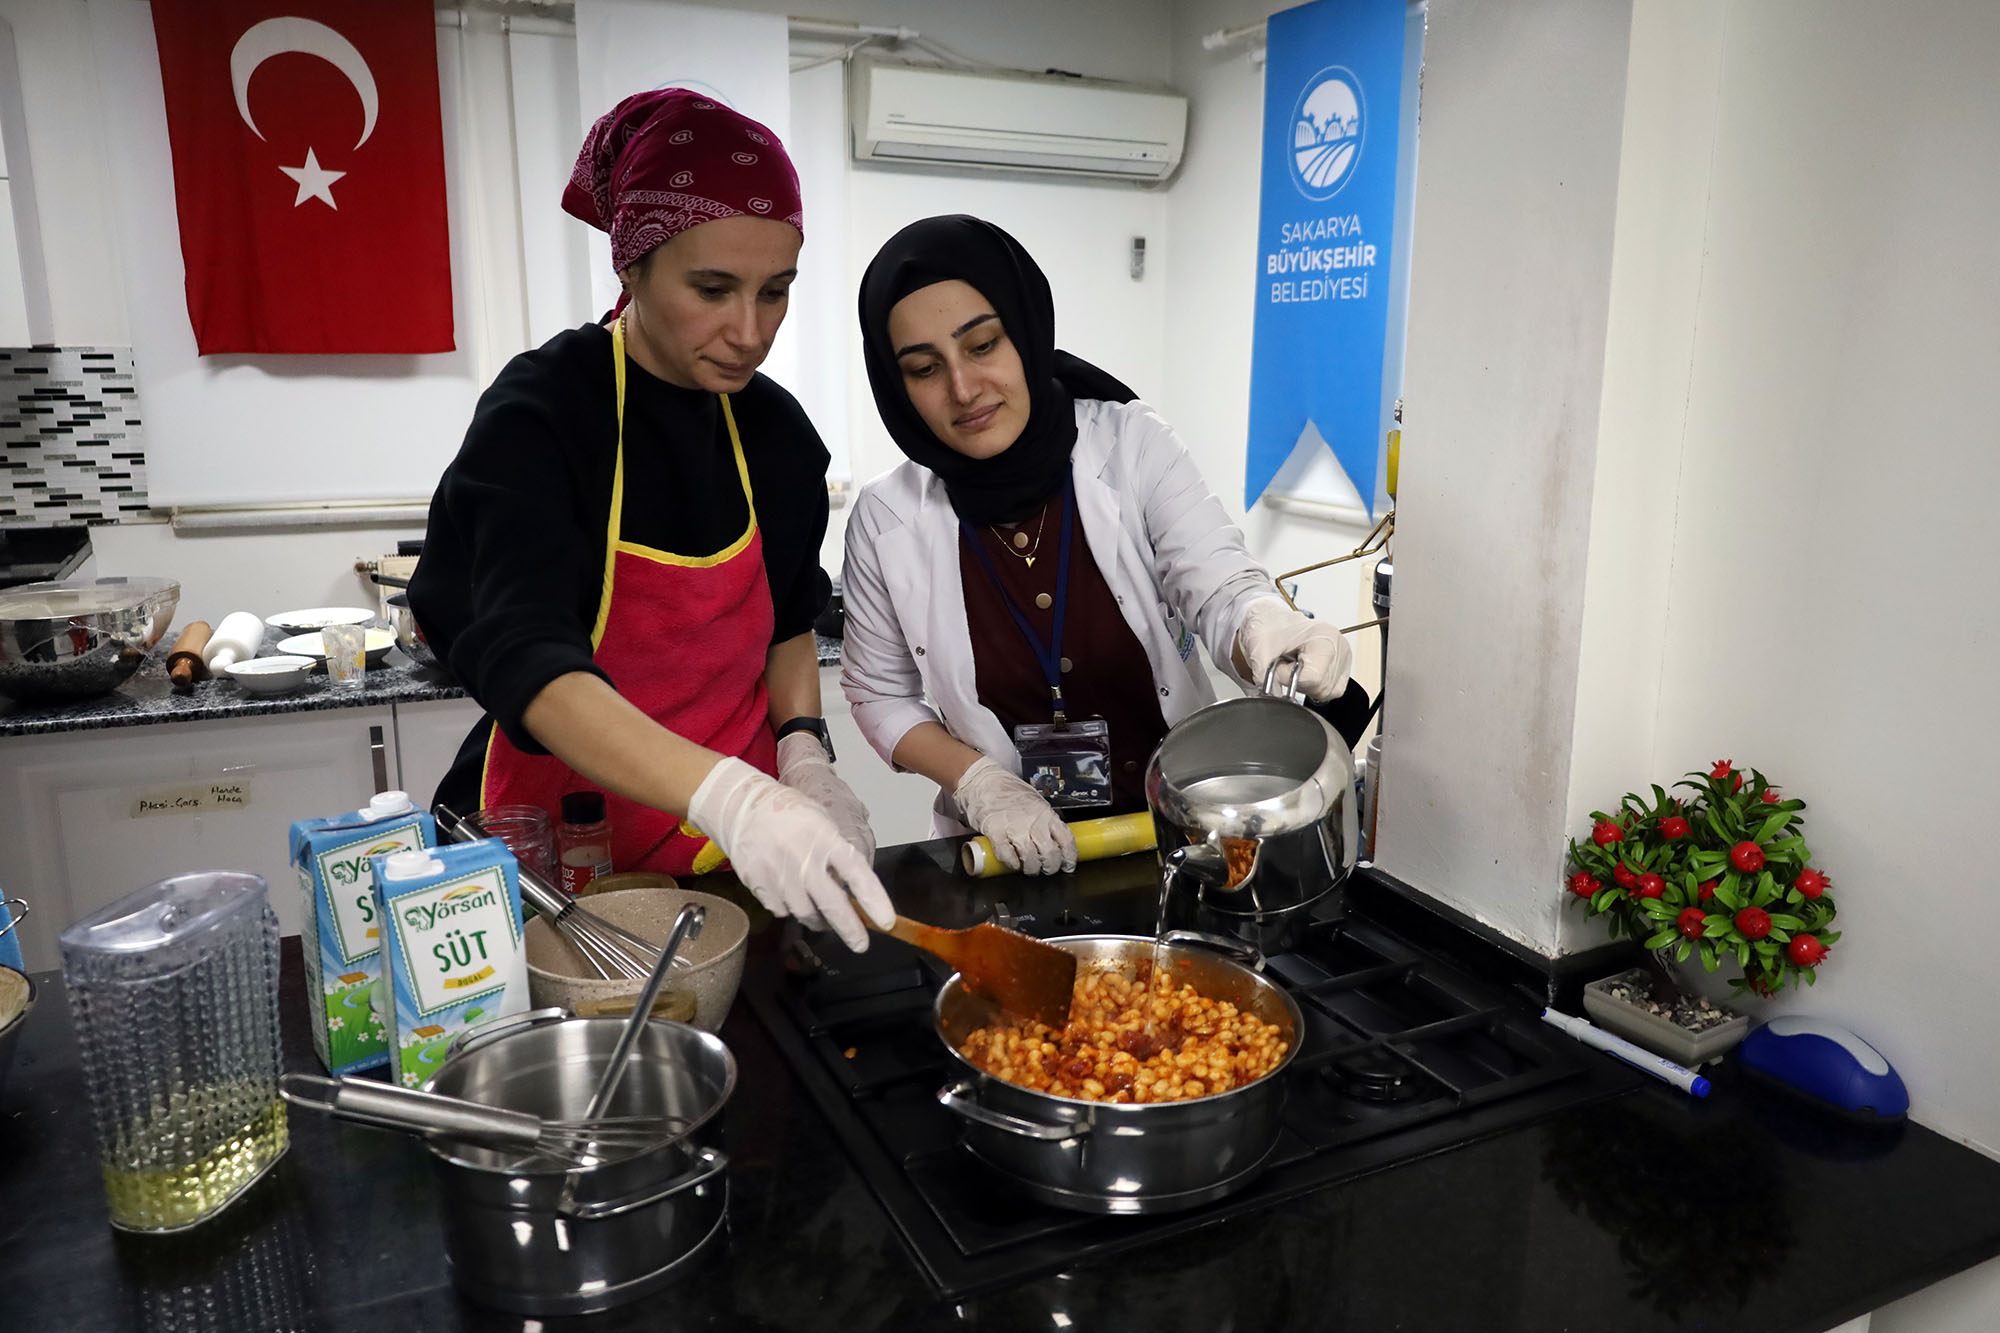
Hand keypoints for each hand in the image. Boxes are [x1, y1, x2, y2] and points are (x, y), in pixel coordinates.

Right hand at [687, 757, 894, 950]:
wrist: (742, 809)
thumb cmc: (789, 813)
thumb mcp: (822, 823)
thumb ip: (837, 853)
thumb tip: (853, 887)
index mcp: (825, 840)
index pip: (857, 874)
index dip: (874, 900)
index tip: (886, 921)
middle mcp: (803, 861)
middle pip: (832, 905)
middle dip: (850, 929)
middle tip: (861, 944)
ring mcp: (779, 877)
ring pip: (806, 914)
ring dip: (819, 918)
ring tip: (821, 910)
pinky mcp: (760, 888)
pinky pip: (783, 911)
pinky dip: (791, 908)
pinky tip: (791, 892)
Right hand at [954, 757, 1076, 875]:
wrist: (983, 781)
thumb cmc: (1008, 790)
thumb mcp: (1035, 801)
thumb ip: (1045, 819)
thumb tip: (1055, 838)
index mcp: (1046, 813)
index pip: (1066, 840)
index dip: (1069, 857)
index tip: (1067, 865)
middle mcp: (1033, 820)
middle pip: (1050, 853)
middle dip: (1050, 867)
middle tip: (1046, 869)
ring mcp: (1014, 826)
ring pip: (1030, 858)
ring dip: (1031, 868)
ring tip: (1028, 868)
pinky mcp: (995, 831)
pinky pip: (1006, 855)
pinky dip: (1011, 863)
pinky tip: (1012, 863)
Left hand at [1235, 597, 1352, 701]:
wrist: (1270, 618)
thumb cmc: (1268, 625)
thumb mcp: (1259, 649)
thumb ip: (1264, 676)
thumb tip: (1272, 697)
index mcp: (1324, 637)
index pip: (1313, 678)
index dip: (1289, 678)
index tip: (1278, 666)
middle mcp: (1339, 646)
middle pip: (1321, 688)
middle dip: (1296, 682)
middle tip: (1284, 663)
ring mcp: (1343, 657)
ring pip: (1325, 693)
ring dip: (1304, 685)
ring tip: (1293, 664)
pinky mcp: (1341, 667)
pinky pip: (1328, 691)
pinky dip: (1311, 685)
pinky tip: (1303, 670)